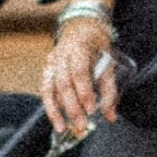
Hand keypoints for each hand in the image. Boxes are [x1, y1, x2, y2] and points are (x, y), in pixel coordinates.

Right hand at [40, 16, 120, 134]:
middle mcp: (61, 55)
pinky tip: (56, 119)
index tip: (91, 108)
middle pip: (63, 83)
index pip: (80, 72)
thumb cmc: (96, 46)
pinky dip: (50, 105)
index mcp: (79, 48)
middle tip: (81, 125)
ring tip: (61, 128)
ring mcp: (51, 62)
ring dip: (54, 111)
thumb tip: (111, 117)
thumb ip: (110, 90)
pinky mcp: (46, 70)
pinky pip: (45, 90)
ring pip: (48, 88)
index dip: (84, 91)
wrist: (80, 27)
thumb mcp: (108, 62)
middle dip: (71, 107)